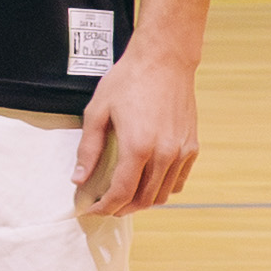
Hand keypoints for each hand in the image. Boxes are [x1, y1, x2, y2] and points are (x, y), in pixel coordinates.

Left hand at [76, 42, 203, 215]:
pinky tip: (147, 182)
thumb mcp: (97, 111)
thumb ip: (89, 148)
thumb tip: (78, 178)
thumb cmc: (128, 81)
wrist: (164, 61)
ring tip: (124, 196)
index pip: (122, 192)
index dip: (105, 207)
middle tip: (105, 205)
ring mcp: (182, 151)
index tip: (92, 209)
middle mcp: (164, 154)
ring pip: (163, 194)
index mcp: (138, 147)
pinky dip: (162, 189)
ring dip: (142, 201)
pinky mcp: (192, 146)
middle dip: (122, 208)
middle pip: (144, 199)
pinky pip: (178, 180)